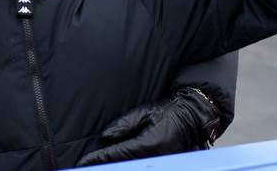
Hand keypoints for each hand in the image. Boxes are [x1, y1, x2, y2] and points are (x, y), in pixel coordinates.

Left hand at [76, 87, 220, 165]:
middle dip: (105, 166)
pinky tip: (118, 165)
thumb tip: (105, 136)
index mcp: (149, 143)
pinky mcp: (165, 164)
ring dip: (117, 167)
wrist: (193, 117)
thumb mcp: (145, 112)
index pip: (118, 154)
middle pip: (124, 166)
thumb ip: (124, 124)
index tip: (84, 163)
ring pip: (133, 167)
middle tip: (87, 167)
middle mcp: (156, 157)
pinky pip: (143, 166)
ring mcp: (162, 163)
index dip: (99, 159)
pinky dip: (129, 166)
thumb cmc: (168, 112)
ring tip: (98, 167)